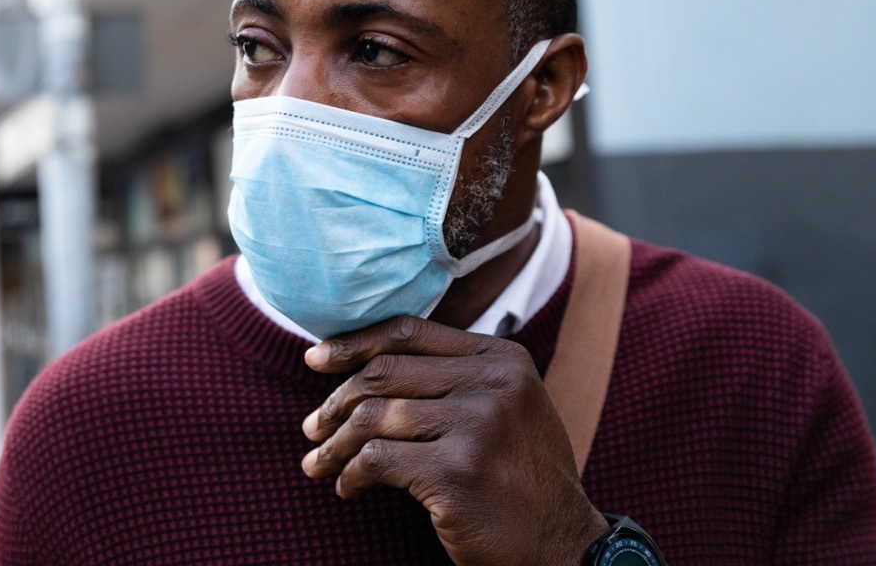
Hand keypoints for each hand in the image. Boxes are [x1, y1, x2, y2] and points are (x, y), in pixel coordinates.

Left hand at [301, 316, 608, 565]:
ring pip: (374, 417)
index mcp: (503, 358)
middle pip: (385, 372)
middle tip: (312, 426)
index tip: (316, 358)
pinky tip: (348, 487)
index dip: (354, 343)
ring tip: (319, 461)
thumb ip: (456, 375)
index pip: (410, 332)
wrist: (563, 545)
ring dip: (335, 443)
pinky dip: (352, 474)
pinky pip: (377, 461)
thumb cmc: (521, 475)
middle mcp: (494, 384)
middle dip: (336, 400)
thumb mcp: (508, 406)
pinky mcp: (456, 473)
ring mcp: (477, 427)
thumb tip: (366, 361)